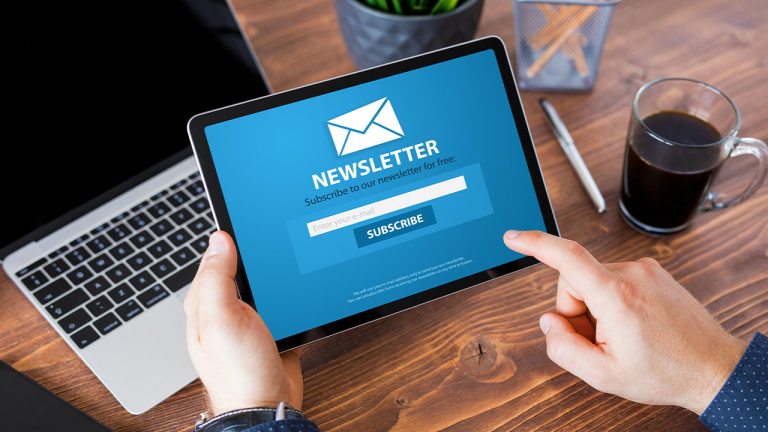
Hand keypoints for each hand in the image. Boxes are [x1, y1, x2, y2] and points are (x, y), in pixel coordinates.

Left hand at [184, 231, 302, 414]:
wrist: (265, 407)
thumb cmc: (237, 372)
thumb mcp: (221, 320)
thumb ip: (217, 279)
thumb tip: (220, 240)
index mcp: (206, 302)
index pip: (215, 257)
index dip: (231, 238)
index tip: (251, 219)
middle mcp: (226, 309)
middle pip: (243, 267)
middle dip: (259, 253)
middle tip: (277, 236)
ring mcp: (250, 319)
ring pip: (266, 283)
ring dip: (278, 274)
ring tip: (290, 256)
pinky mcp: (273, 328)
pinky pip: (284, 302)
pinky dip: (293, 294)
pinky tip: (301, 288)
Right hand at [503, 230, 746, 414]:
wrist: (714, 368)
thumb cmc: (666, 372)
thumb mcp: (604, 375)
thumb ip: (563, 348)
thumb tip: (549, 323)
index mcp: (616, 295)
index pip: (567, 257)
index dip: (535, 244)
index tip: (513, 237)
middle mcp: (631, 274)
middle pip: (574, 281)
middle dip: (576, 311)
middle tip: (598, 341)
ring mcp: (645, 270)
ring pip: (593, 282)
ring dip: (596, 309)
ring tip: (620, 337)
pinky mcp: (653, 272)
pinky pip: (614, 281)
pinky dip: (612, 303)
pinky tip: (632, 327)